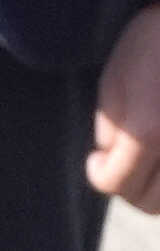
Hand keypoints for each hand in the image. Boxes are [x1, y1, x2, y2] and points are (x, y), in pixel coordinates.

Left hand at [94, 4, 159, 216]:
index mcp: (149, 131)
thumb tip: (110, 158)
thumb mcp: (114, 84)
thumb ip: (111, 130)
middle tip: (120, 165)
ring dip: (155, 190)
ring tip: (145, 162)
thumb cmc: (148, 46)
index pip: (115, 185)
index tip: (96, 158)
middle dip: (128, 190)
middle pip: (150, 204)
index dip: (98, 174)